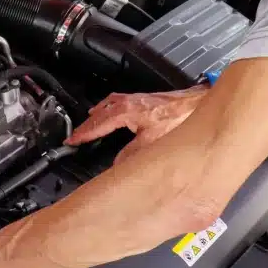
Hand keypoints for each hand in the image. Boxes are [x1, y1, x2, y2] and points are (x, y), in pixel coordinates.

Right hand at [67, 86, 208, 161]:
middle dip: (85, 125)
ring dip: (96, 115)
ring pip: (107, 105)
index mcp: (127, 111)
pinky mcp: (142, 99)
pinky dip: (107, 107)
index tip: (71, 141)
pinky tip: (110, 111)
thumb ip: (132, 156)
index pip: (98, 123)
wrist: (196, 103)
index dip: (84, 133)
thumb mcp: (153, 142)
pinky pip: (116, 101)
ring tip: (87, 124)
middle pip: (99, 113)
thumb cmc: (179, 117)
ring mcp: (135, 99)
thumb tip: (118, 168)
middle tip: (74, 136)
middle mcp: (128, 102)